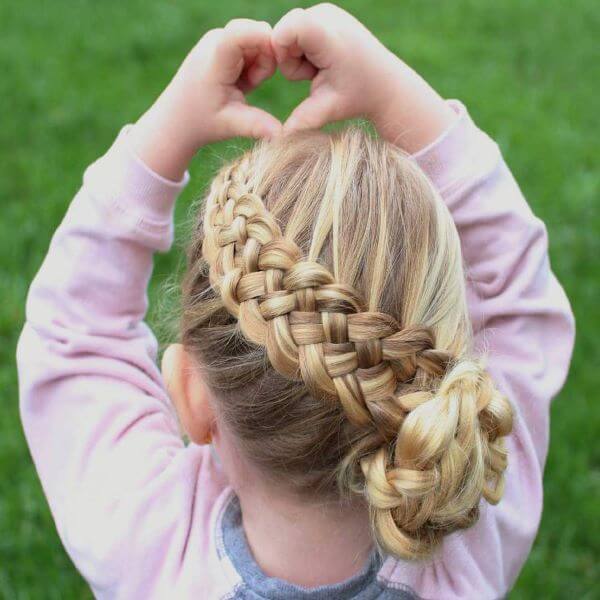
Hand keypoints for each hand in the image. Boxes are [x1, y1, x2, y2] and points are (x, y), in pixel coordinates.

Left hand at [131, 19, 281, 179]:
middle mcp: (216, 40)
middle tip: (250, 87)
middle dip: (267, 60)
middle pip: (260, 35)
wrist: (178, 118)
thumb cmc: (202, 122)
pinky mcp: (223, 41)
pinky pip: (253, 44)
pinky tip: (238, 82)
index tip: (278, 64)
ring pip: (259, 40)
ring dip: (260, 65)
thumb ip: (257, 125)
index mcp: (215, 60)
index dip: (266, 40)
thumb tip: (281, 135)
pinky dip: (253, 64)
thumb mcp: (230, 125)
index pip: (243, 32)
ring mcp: (219, 38)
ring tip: (241, 87)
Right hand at [272, 3, 456, 152]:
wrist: (386, 84)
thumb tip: (279, 140)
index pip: (284, 30)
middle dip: (290, 60)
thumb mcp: (327, 110)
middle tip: (317, 76)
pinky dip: (305, 49)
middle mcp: (326, 14)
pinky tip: (325, 61)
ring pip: (288, 32)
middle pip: (282, 33)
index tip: (302, 76)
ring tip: (323, 69)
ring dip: (298, 56)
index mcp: (328, 37)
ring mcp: (326, 10)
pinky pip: (298, 29)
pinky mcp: (325, 13)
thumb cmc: (358, 98)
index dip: (281, 54)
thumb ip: (301, 121)